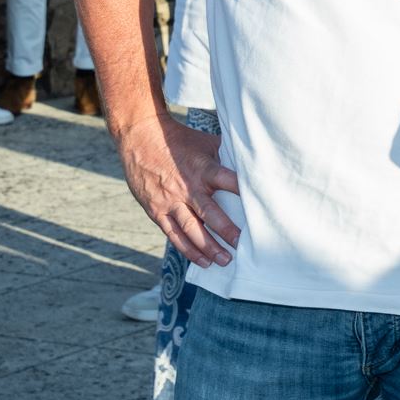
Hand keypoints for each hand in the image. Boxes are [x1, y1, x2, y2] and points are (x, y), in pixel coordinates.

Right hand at [117, 115, 241, 267]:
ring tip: (225, 260)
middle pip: (209, 212)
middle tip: (242, 244)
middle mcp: (187, 187)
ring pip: (191, 229)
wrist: (140, 138)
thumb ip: (226, 156)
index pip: (226, 180)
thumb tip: (251, 162)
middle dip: (227, 230)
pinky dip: (188, 249)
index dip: (242, 191)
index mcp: (203, 168)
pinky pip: (173, 234)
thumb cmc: (179, 140)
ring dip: (208, 247)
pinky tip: (202, 261)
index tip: (260, 204)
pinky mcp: (156, 210)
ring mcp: (170, 201)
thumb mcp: (205, 143)